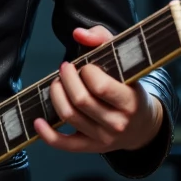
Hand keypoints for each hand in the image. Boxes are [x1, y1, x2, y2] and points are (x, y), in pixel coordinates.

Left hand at [33, 24, 163, 155]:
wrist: (143, 126)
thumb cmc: (131, 89)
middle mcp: (117, 123)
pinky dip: (47, 134)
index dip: (87, 72)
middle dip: (67, 79)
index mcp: (130, 101)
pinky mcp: (90, 147)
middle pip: (81, 100)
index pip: (100, 87)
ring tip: (58, 83)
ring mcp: (103, 138)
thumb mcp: (126, 62)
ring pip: (69, 116)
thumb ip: (104, 39)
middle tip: (65, 69)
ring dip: (56, 95)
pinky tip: (38, 121)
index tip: (86, 66)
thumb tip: (77, 33)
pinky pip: (63, 144)